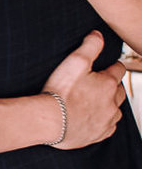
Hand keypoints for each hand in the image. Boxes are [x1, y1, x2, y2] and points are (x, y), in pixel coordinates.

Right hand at [40, 30, 124, 149]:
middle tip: (95, 85)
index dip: (111, 66)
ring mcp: (106, 120)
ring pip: (115, 110)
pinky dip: (103, 122)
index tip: (104, 67)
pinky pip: (108, 127)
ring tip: (92, 102)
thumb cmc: (59, 93)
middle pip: (119, 91)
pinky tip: (91, 118)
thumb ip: (89, 46)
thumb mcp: (73, 62)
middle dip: (111, 87)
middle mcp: (112, 102)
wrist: (48, 121)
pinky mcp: (98, 134)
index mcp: (108, 84)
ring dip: (108, 105)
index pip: (118, 69)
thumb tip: (98, 34)